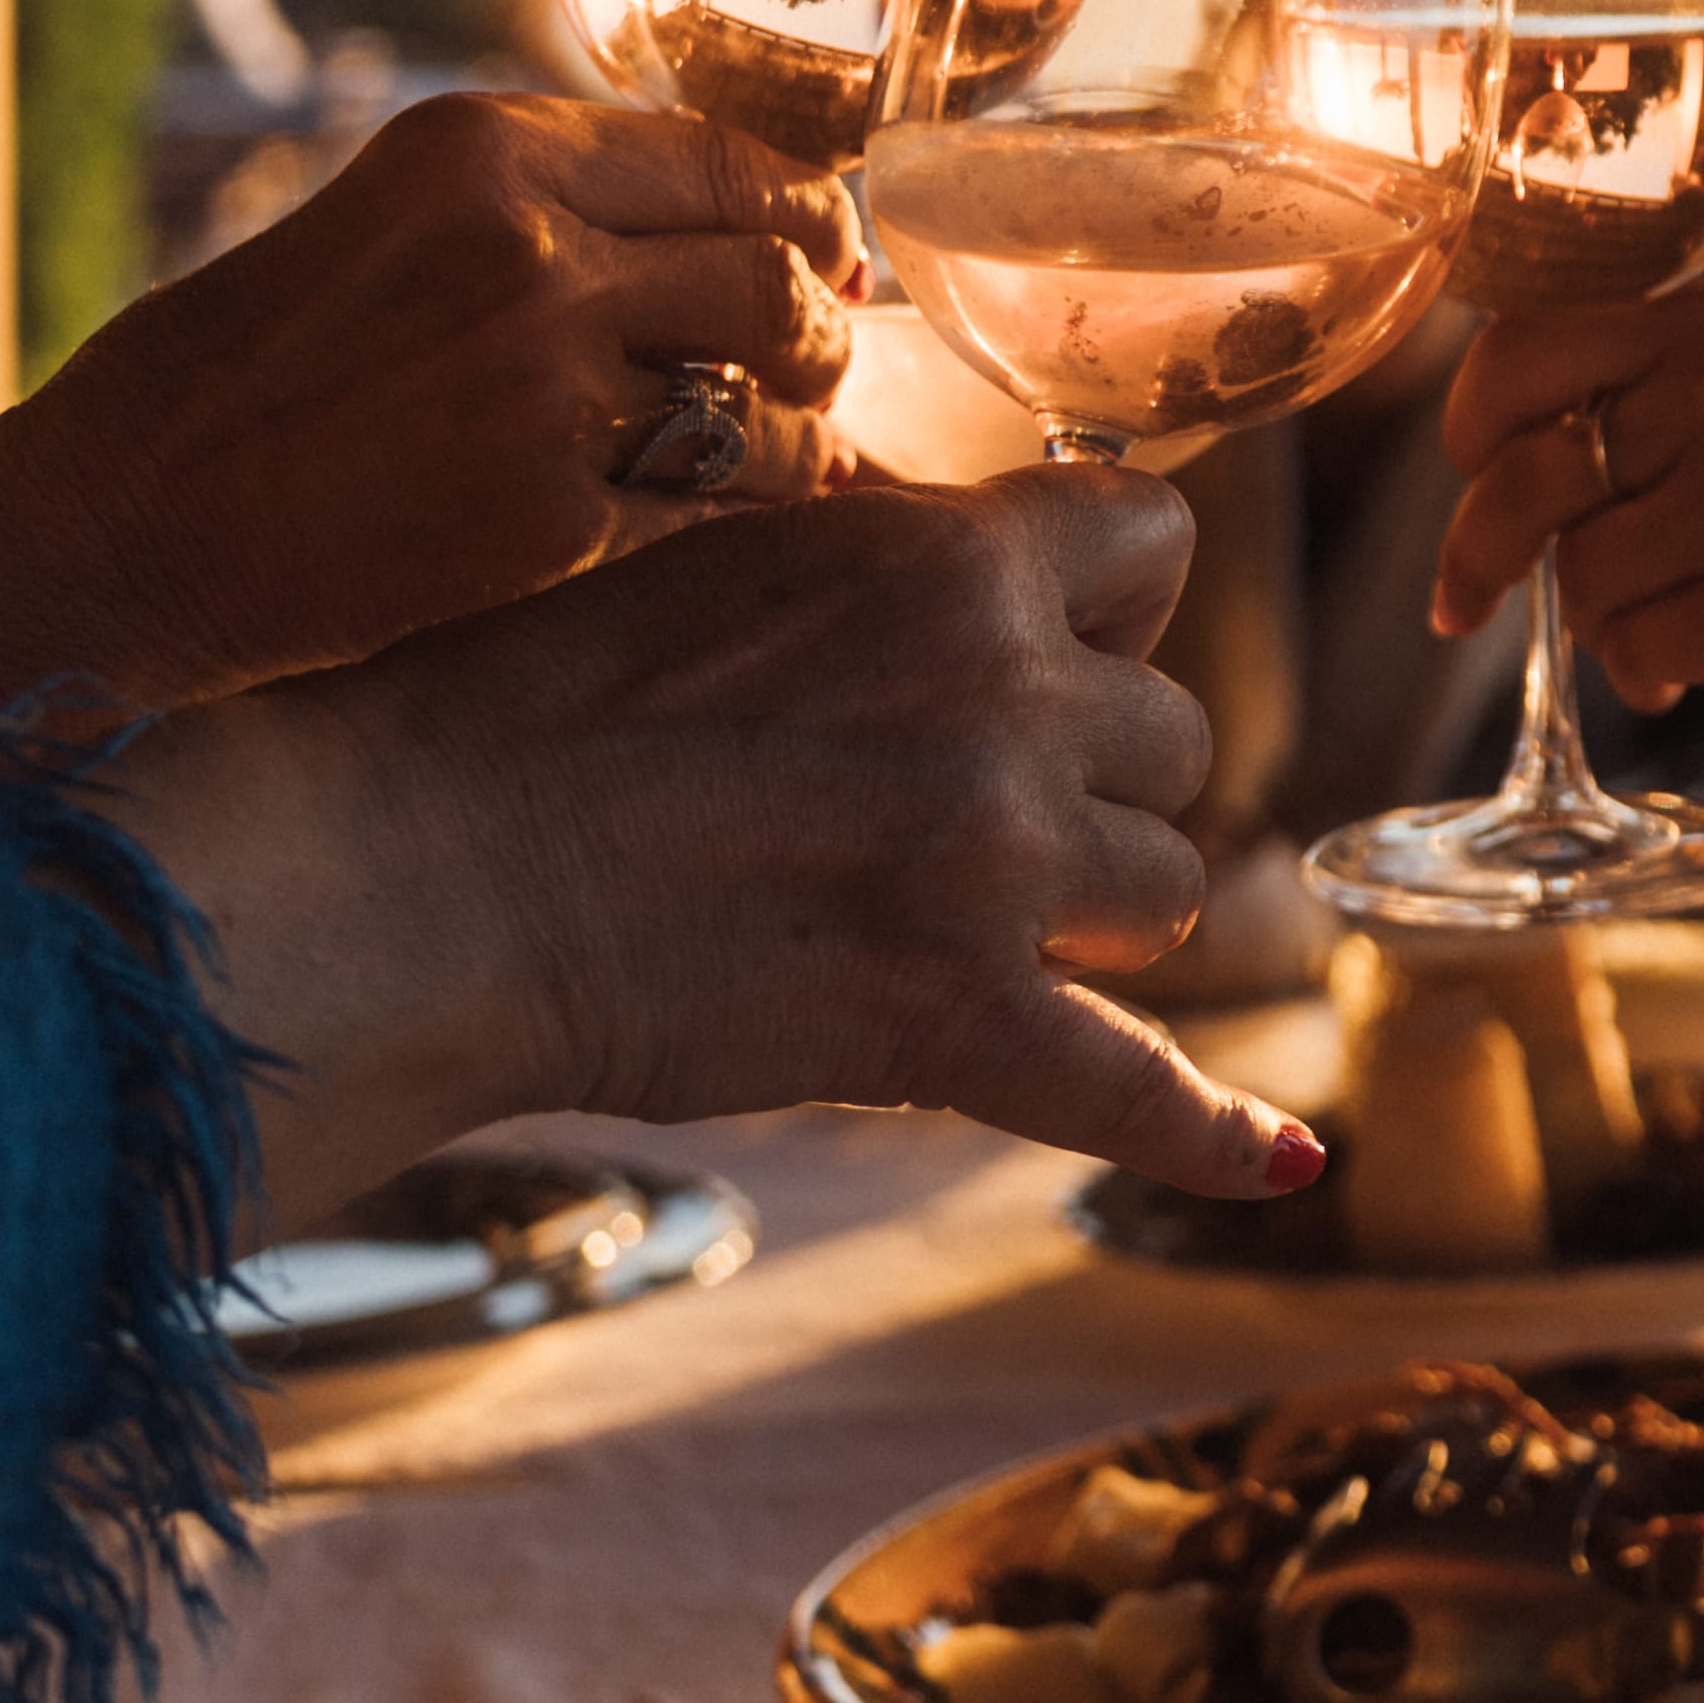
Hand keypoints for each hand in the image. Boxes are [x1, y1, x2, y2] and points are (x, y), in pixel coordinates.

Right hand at [0, 91, 860, 709]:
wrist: (105, 533)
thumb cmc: (226, 381)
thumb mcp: (380, 226)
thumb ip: (536, 210)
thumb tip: (720, 227)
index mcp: (483, 152)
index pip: (730, 161)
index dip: (805, 215)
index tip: (828, 253)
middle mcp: (531, 250)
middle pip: (778, 273)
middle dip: (822, 325)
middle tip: (819, 359)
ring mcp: (546, 388)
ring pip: (768, 404)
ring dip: (792, 435)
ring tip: (776, 452)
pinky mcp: (549, 519)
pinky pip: (717, 511)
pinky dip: (738, 522)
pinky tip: (728, 527)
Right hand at [128, 459, 1309, 1223]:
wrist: (419, 867)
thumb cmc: (532, 707)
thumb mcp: (741, 566)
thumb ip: (897, 576)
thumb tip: (995, 572)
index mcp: (955, 564)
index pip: (1155, 543)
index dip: (1107, 608)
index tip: (1043, 649)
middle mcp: (1007, 700)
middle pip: (1177, 738)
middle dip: (1091, 777)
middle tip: (954, 810)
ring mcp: (992, 866)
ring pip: (1168, 888)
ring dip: (1091, 911)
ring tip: (962, 917)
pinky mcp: (952, 1021)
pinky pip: (1131, 1087)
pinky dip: (1210, 1133)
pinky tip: (1285, 1159)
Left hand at [1434, 283, 1703, 736]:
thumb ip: (1696, 393)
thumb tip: (1520, 456)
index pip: (1525, 352)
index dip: (1470, 423)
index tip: (1472, 474)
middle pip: (1521, 474)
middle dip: (1481, 552)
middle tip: (1468, 605)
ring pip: (1576, 576)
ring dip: (1605, 623)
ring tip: (1687, 634)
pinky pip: (1632, 651)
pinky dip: (1654, 673)